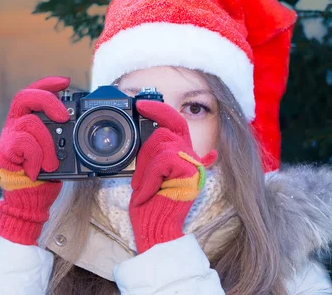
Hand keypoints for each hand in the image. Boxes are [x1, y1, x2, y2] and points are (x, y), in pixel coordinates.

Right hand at [0, 76, 70, 244]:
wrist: (28, 200)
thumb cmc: (45, 174)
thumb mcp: (59, 150)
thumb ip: (64, 135)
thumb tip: (87, 124)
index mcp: (28, 121)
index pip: (33, 93)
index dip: (48, 84)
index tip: (65, 82)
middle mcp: (15, 125)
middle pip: (24, 97)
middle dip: (47, 101)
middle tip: (64, 117)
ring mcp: (8, 137)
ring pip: (30, 123)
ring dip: (47, 144)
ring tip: (52, 162)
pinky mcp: (4, 153)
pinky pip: (23, 144)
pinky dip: (36, 156)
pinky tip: (38, 169)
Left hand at [129, 100, 216, 252]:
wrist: (158, 229)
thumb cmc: (152, 206)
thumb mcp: (151, 174)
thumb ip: (155, 153)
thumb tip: (149, 133)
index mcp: (184, 155)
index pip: (175, 121)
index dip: (159, 109)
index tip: (141, 103)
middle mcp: (193, 157)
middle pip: (165, 131)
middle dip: (145, 150)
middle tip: (138, 175)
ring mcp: (193, 163)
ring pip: (160, 145)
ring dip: (145, 169)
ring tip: (144, 189)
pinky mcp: (189, 172)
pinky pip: (161, 161)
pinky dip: (148, 178)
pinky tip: (147, 193)